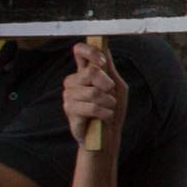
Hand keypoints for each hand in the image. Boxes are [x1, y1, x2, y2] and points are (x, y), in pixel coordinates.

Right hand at [62, 39, 125, 154]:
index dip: (90, 51)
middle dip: (108, 85)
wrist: (108, 135)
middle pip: (91, 71)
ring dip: (109, 102)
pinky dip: (105, 113)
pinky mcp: (69, 109)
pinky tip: (105, 117)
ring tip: (108, 109)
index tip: (103, 61)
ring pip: (94, 91)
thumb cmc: (112, 110)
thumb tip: (103, 51)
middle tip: (111, 96)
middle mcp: (73, 81)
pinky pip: (92, 107)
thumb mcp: (117, 86)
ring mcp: (69, 95)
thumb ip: (109, 69)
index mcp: (84, 72)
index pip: (79, 50)